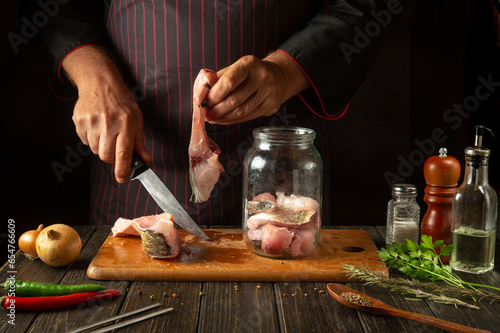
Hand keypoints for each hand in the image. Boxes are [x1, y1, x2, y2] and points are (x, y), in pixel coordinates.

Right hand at [62, 46, 150, 182]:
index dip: (123, 169)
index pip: (123, 154)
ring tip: (105, 131)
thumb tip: (145, 159)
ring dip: (100, 146)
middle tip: (114, 146)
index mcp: (125, 124)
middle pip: (106, 156)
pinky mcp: (79, 121)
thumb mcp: (136, 119)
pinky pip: (84, 140)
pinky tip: (96, 126)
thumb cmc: (121, 101)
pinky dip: (90, 138)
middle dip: (110, 157)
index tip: (122, 179)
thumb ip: (139, 141)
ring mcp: (92, 123)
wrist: (100, 82)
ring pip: (94, 150)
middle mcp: (108, 124)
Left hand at [205, 52, 309, 124]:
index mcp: (249, 64)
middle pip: (234, 100)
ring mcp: (268, 92)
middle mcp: (262, 77)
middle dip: (217, 110)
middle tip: (207, 115)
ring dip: (223, 117)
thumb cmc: (250, 73)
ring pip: (241, 111)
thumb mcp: (235, 68)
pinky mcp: (271, 105)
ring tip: (213, 119)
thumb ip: (219, 78)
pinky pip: (248, 117)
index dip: (215, 95)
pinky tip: (224, 120)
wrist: (277, 77)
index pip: (229, 81)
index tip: (205, 102)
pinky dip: (233, 120)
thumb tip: (203, 91)